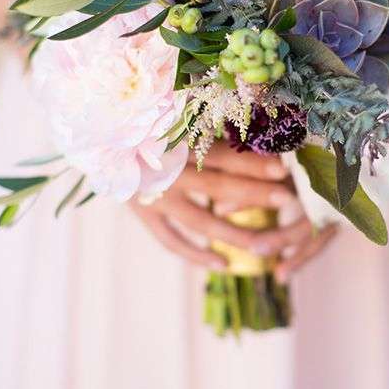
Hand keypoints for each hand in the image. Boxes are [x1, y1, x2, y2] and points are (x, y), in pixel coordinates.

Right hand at [130, 140, 336, 281]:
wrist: (102, 138)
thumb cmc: (150, 126)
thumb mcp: (178, 123)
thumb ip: (214, 133)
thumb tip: (259, 139)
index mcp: (177, 144)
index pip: (222, 156)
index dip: (252, 162)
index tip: (283, 167)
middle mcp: (167, 173)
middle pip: (217, 186)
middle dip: (255, 193)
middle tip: (287, 198)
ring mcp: (155, 198)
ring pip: (200, 221)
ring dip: (234, 233)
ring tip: (266, 245)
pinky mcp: (144, 215)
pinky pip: (173, 242)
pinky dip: (197, 255)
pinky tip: (224, 265)